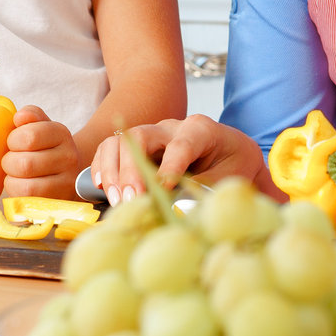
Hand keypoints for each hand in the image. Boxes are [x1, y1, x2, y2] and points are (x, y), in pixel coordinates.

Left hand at [3, 106, 80, 198]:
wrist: (68, 170)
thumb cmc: (45, 147)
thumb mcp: (40, 126)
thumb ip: (30, 115)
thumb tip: (20, 117)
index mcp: (61, 133)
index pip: (29, 136)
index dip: (13, 140)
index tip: (14, 142)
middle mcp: (69, 157)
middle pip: (24, 164)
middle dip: (9, 163)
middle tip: (13, 161)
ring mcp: (66, 183)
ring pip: (26, 186)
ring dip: (12, 180)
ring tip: (17, 174)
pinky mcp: (58, 202)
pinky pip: (28, 201)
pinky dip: (17, 193)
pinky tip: (21, 186)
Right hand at [92, 117, 266, 204]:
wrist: (232, 152)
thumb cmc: (232, 165)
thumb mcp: (228, 177)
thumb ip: (203, 189)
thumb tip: (176, 208)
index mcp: (200, 130)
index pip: (180, 145)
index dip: (169, 168)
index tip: (162, 191)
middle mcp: (172, 127)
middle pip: (141, 136)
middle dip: (132, 170)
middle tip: (131, 200)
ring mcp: (152, 134)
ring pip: (120, 140)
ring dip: (113, 171)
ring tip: (116, 199)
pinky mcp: (138, 146)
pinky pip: (112, 148)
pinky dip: (103, 166)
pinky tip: (102, 187)